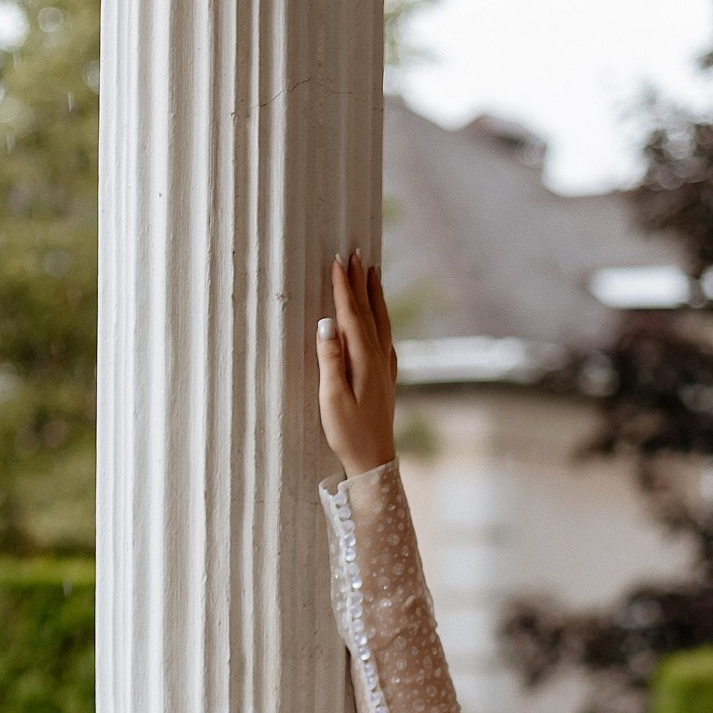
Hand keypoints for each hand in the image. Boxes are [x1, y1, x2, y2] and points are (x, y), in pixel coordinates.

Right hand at [317, 250, 396, 474]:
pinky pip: (385, 337)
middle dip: (361, 282)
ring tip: (373, 273)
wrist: (374, 459)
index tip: (338, 260)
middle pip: (369, 312)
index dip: (344, 287)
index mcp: (364, 359)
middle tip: (357, 254)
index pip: (351, 314)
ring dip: (375, 296)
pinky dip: (381, 318)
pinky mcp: (386, 377)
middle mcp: (379, 358)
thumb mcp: (332, 397)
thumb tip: (327, 322)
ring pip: (381, 322)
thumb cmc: (347, 432)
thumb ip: (330, 358)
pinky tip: (379, 317)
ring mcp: (385, 367)